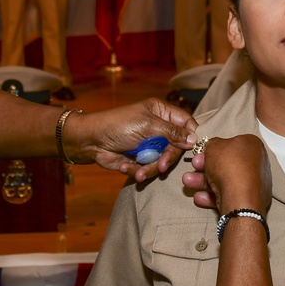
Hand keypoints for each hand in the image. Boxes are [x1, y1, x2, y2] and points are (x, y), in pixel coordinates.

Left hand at [72, 98, 196, 180]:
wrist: (90, 141)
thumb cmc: (117, 125)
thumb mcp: (147, 126)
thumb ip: (172, 133)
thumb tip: (194, 140)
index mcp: (162, 112)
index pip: (186, 123)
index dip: (191, 136)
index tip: (192, 150)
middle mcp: (159, 128)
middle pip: (177, 147)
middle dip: (167, 158)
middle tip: (161, 166)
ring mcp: (150, 144)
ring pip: (163, 161)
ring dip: (151, 169)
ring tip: (138, 173)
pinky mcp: (140, 158)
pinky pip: (149, 168)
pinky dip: (139, 171)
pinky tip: (127, 168)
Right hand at [182, 135, 271, 212]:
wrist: (240, 197)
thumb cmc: (229, 165)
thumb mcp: (214, 146)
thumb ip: (212, 144)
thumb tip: (214, 146)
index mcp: (253, 146)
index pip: (232, 144)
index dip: (214, 148)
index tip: (201, 152)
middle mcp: (256, 164)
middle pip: (226, 164)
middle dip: (205, 166)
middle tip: (194, 165)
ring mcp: (253, 184)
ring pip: (224, 180)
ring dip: (202, 181)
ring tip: (187, 182)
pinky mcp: (248, 201)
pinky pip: (228, 195)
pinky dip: (212, 196)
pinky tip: (199, 197)